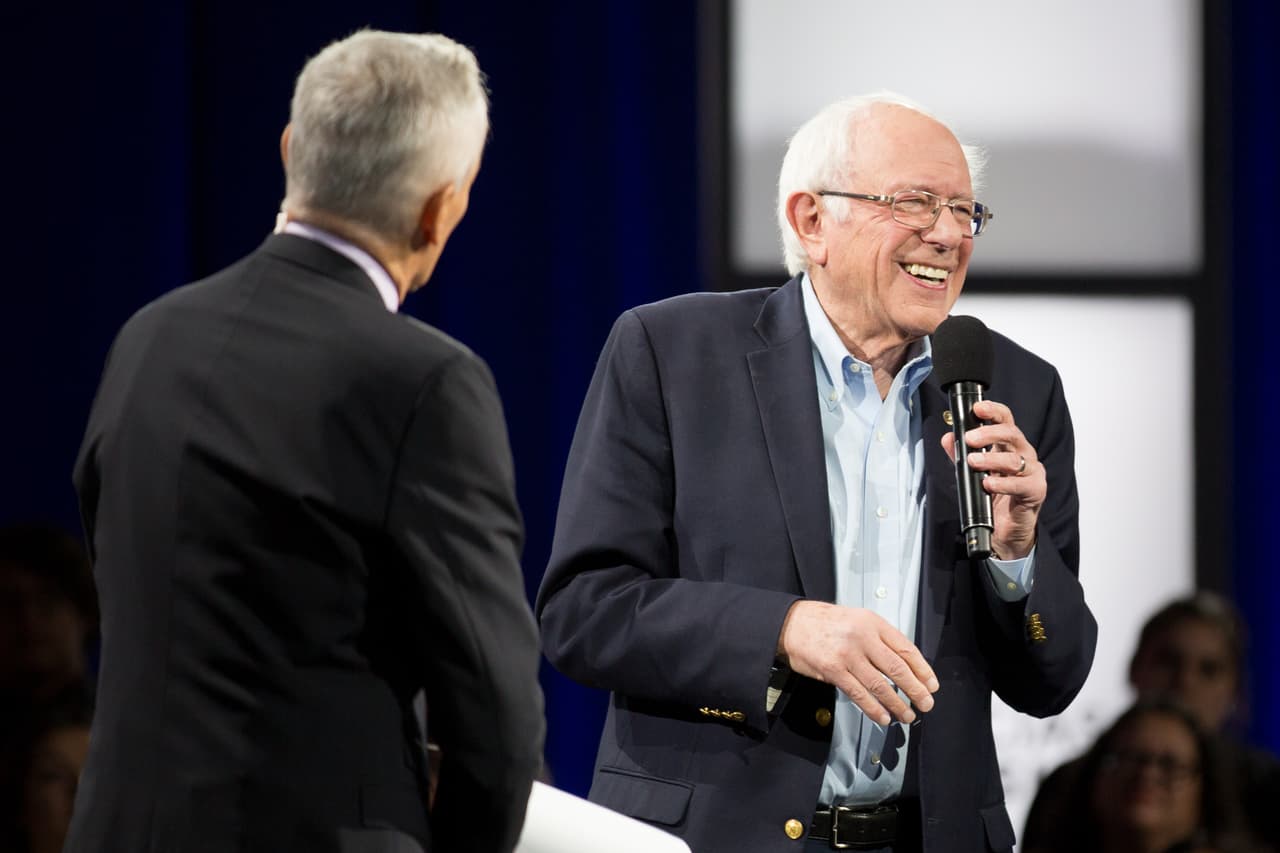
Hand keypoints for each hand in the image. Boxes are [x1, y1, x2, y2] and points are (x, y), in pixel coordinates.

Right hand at [778, 601, 938, 725]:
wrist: (792, 623)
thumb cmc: (825, 622)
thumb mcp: (858, 619)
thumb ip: (880, 639)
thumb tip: (904, 665)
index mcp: (873, 623)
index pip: (906, 648)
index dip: (922, 669)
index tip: (931, 684)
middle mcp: (863, 637)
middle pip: (898, 668)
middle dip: (915, 690)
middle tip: (926, 703)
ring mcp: (848, 655)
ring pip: (880, 685)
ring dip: (897, 704)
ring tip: (907, 715)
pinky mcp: (834, 670)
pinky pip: (859, 694)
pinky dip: (874, 708)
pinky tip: (883, 716)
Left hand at [940, 398, 1044, 559]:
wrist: (1006, 528)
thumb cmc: (994, 496)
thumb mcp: (972, 472)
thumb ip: (960, 455)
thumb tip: (947, 438)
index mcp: (1009, 446)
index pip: (1005, 421)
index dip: (993, 411)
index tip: (977, 408)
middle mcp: (1023, 454)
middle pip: (1012, 434)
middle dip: (989, 433)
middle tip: (969, 439)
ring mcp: (1032, 472)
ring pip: (1015, 459)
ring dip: (991, 459)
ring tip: (973, 462)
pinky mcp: (1036, 491)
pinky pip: (1020, 484)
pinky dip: (1002, 483)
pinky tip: (988, 484)